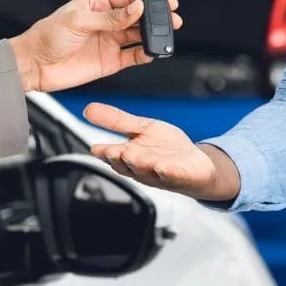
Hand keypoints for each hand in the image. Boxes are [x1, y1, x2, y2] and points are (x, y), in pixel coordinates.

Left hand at [9, 0, 179, 93]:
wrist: (34, 65)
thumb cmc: (48, 36)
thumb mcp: (79, 21)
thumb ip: (111, 17)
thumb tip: (137, 8)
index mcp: (98, 2)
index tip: (167, 1)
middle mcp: (107, 20)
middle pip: (139, 16)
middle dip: (157, 17)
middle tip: (174, 19)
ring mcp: (110, 40)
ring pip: (139, 35)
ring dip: (153, 36)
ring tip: (166, 37)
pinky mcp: (110, 61)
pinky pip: (133, 56)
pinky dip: (145, 55)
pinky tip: (153, 53)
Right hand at [82, 103, 237, 200]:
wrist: (197, 164)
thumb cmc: (168, 149)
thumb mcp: (142, 129)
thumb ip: (117, 121)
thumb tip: (88, 108)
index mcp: (129, 156)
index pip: (112, 156)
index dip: (105, 153)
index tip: (96, 148)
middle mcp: (141, 168)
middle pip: (127, 165)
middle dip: (119, 159)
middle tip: (113, 151)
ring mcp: (160, 175)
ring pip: (146, 171)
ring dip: (139, 164)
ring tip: (131, 154)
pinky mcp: (180, 177)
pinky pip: (172, 176)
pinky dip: (167, 172)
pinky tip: (163, 166)